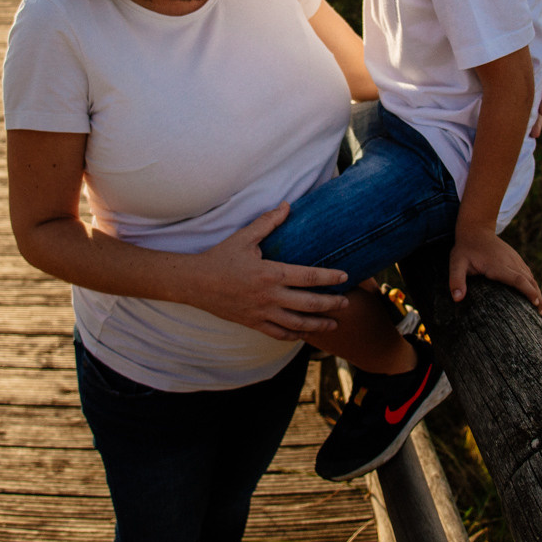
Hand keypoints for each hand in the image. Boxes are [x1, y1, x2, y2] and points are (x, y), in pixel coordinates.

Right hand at [189, 204, 350, 339]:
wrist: (195, 283)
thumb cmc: (221, 258)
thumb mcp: (244, 237)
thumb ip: (268, 222)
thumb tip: (288, 206)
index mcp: (269, 273)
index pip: (307, 276)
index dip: (329, 277)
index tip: (345, 276)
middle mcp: (268, 296)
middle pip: (308, 303)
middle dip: (331, 304)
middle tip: (347, 302)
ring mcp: (261, 312)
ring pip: (297, 324)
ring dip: (318, 324)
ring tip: (334, 322)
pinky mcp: (253, 323)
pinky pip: (279, 334)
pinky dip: (295, 335)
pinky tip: (306, 333)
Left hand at [448, 224, 541, 309]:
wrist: (475, 229)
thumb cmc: (465, 249)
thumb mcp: (456, 263)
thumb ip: (456, 280)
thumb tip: (457, 299)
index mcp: (497, 265)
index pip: (518, 279)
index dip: (528, 291)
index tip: (536, 303)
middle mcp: (509, 262)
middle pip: (528, 280)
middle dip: (537, 296)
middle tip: (540, 313)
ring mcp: (514, 259)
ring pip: (530, 276)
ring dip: (537, 291)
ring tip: (539, 308)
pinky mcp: (515, 258)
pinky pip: (527, 272)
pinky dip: (533, 283)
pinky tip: (534, 293)